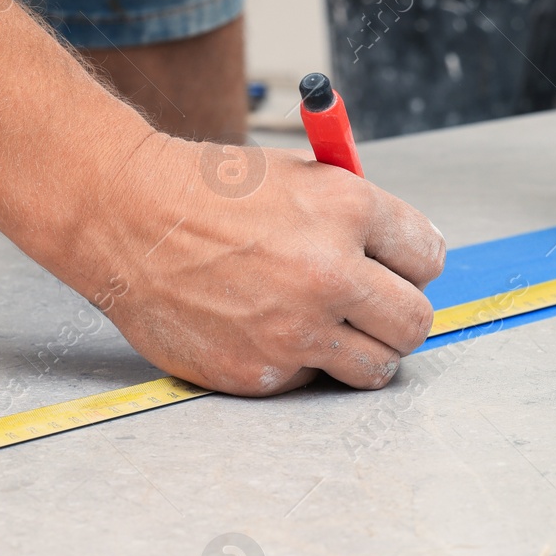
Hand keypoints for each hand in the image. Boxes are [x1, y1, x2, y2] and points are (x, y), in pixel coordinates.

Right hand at [51, 134, 445, 396]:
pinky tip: (266, 330)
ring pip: (378, 367)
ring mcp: (296, 329)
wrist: (126, 217)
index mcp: (348, 210)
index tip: (397, 268)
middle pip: (416, 321)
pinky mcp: (262, 371)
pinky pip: (311, 380)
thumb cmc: (207, 191)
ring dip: (364, 351)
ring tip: (331, 328)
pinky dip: (297, 363)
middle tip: (375, 309)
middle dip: (400, 315)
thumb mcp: (298, 176)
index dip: (412, 263)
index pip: (429, 257)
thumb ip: (356, 217)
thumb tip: (401, 259)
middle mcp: (330, 272)